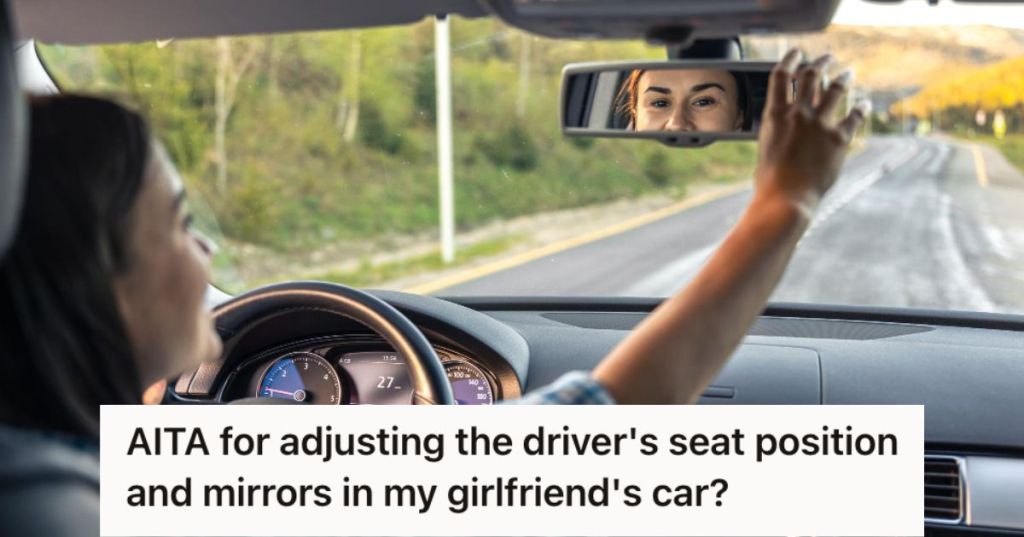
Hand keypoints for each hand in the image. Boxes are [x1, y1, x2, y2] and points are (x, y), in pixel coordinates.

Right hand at [754, 49, 868, 217]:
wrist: (786, 200)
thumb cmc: (770, 181)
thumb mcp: (767, 147)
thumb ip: (777, 129)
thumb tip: (786, 124)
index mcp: (775, 115)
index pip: (781, 75)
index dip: (790, 60)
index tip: (797, 54)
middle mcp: (798, 113)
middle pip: (811, 75)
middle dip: (821, 63)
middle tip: (827, 59)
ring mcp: (820, 124)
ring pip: (836, 89)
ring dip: (843, 77)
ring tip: (848, 73)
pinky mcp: (839, 139)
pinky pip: (854, 116)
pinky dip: (860, 108)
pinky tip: (863, 105)